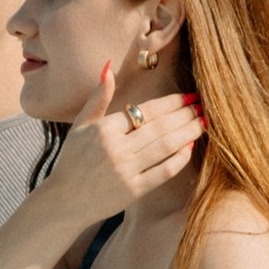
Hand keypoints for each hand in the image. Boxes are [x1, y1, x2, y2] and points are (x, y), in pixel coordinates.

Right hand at [42, 67, 205, 230]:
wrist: (64, 200)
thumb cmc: (73, 160)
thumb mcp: (80, 125)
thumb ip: (98, 97)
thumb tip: (108, 67)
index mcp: (104, 129)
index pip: (146, 110)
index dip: (171, 102)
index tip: (189, 96)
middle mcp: (116, 148)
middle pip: (160, 126)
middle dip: (185, 114)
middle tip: (203, 106)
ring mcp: (126, 170)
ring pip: (165, 146)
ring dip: (189, 132)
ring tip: (203, 122)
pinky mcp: (133, 191)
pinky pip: (164, 171)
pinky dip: (179, 158)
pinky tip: (190, 147)